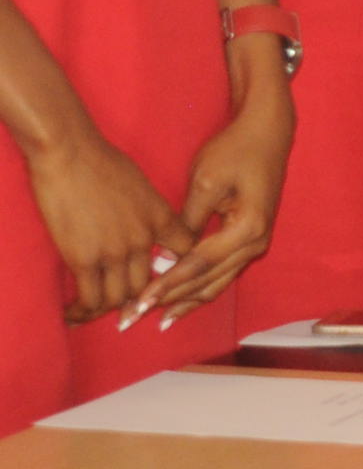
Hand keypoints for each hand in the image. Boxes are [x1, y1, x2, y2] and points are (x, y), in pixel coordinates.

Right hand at [24, 129, 192, 326]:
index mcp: (161, 217)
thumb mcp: (140, 184)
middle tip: (127, 306)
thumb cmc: (102, 161)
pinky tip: (73, 314)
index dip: (179, 269)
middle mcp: (143, 238)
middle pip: (152, 284)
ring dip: (111, 308)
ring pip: (122, 297)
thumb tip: (145, 224)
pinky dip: (83, 312)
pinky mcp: (84, 258)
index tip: (166, 279)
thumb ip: (147, 210)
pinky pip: (91, 298)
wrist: (70, 153)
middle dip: (142, 298)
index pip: (186, 253)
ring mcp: (115, 251)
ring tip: (96, 311)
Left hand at [144, 68, 293, 330]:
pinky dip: (198, 288)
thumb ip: (186, 223)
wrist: (268, 132)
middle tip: (132, 317)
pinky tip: (178, 302)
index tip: (136, 301)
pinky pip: (222, 272)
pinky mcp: (250, 239)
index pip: (198, 264)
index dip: (165, 285)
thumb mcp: (205, 182)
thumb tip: (163, 259)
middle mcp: (257, 242)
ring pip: (217, 283)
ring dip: (184, 301)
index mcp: (247, 228)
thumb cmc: (235, 151)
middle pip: (208, 281)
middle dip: (170, 301)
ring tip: (151, 318)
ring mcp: (257, 243)